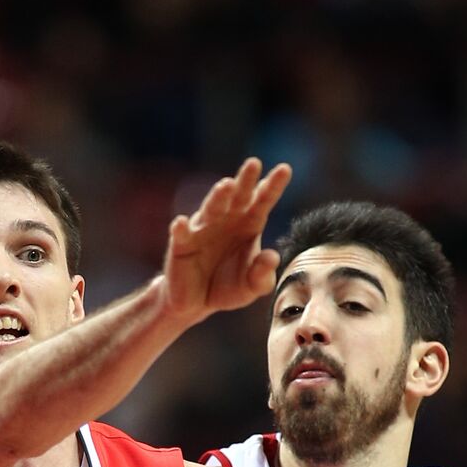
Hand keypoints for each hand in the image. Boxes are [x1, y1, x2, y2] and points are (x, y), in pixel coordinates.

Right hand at [160, 158, 291, 322]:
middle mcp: (226, 220)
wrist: (196, 302)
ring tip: (225, 186)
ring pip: (211, 209)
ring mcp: (202, 229)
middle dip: (245, 180)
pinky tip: (181, 223)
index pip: (262, 201)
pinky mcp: (181, 244)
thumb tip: (272, 257)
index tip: (285, 169)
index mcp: (248, 225)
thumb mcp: (251, 287)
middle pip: (238, 197)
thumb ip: (263, 276)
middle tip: (254, 164)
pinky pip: (181, 234)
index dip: (273, 186)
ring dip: (218, 197)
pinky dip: (180, 228)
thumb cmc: (227, 287)